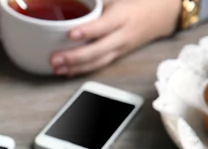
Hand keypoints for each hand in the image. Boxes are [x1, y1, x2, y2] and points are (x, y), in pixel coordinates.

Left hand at [50, 0, 179, 75]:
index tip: (70, 34)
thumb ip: (96, 2)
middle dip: (74, 57)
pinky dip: (82, 70)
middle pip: (97, 50)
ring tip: (57, 69)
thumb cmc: (137, 2)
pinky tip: (67, 72)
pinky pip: (99, 65)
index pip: (103, 26)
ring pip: (97, 62)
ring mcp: (120, 49)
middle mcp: (121, 36)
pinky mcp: (118, 56)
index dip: (87, 31)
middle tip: (55, 58)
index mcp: (122, 17)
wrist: (164, 13)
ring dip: (75, 68)